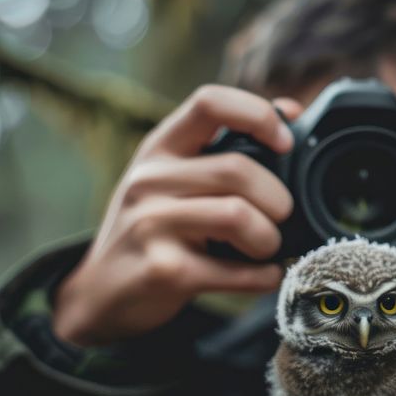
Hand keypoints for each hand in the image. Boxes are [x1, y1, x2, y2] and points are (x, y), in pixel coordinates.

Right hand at [53, 85, 302, 346]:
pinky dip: (264, 275)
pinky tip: (263, 274)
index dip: (258, 115)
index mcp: (160, 148)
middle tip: (280, 218)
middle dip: (278, 200)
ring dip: (269, 239)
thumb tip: (291, 110)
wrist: (103, 292)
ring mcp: (152, 225)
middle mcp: (150, 179)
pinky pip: (236, 271)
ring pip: (239, 216)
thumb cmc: (156, 227)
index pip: (210, 103)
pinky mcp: (164, 271)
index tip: (284, 143)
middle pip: (238, 171)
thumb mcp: (177, 177)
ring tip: (265, 248)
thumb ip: (227, 145)